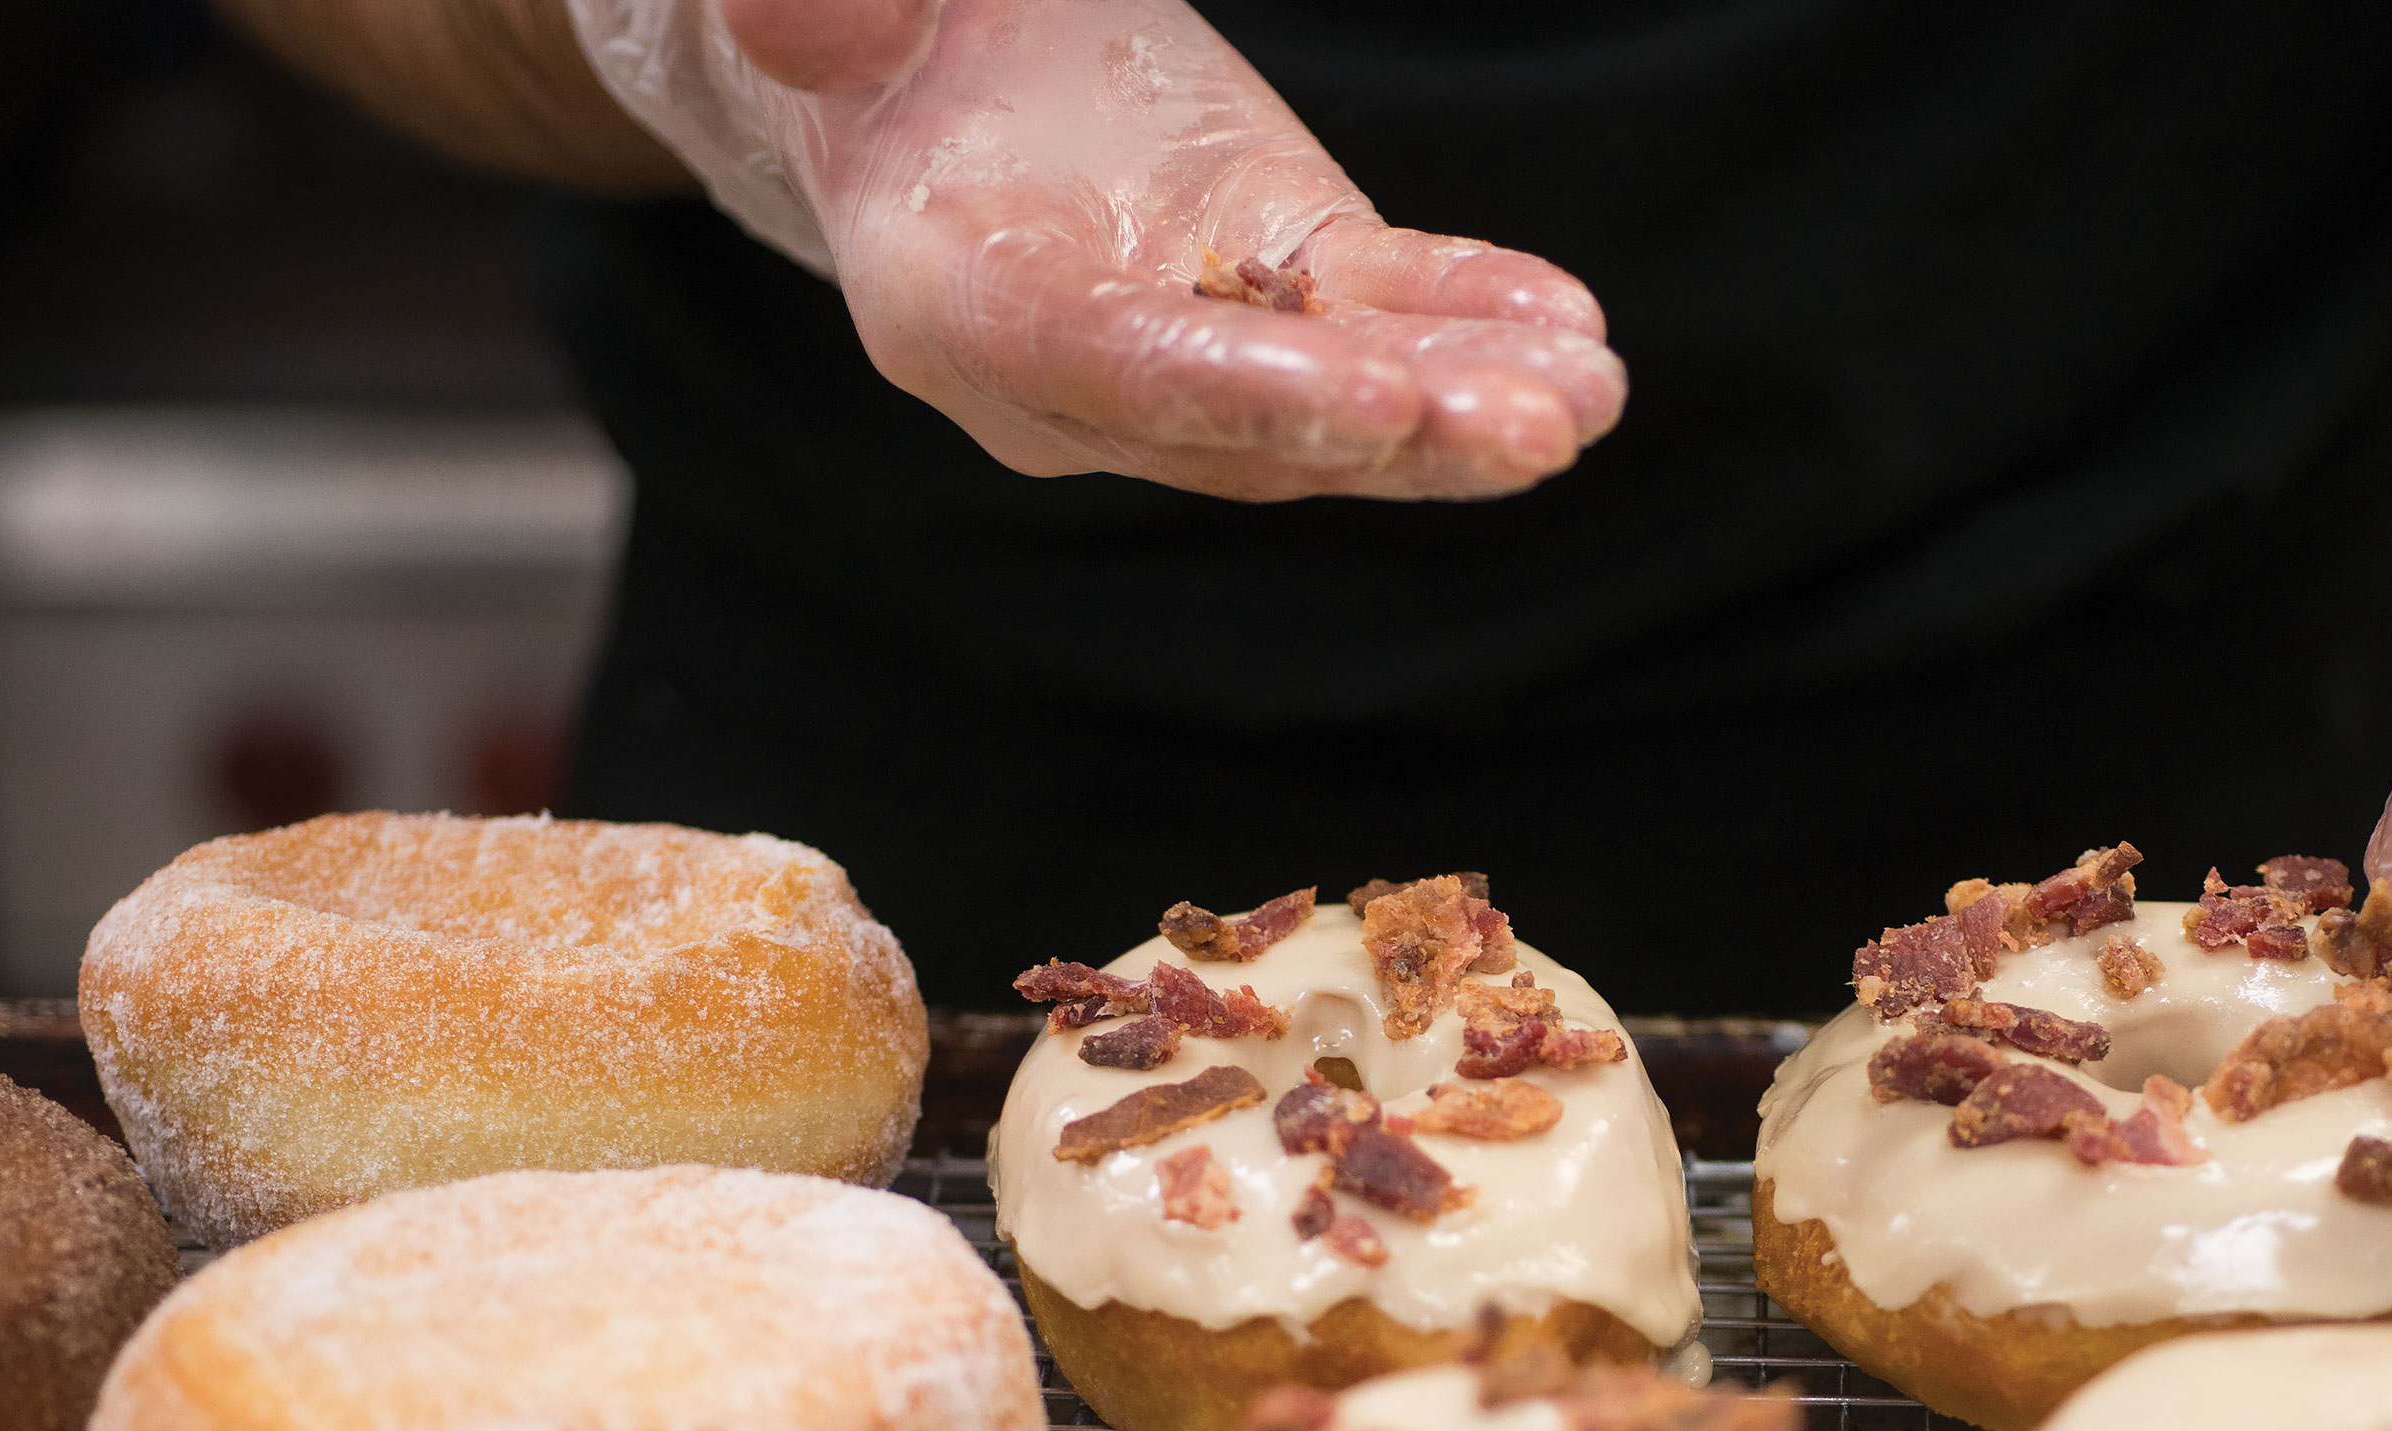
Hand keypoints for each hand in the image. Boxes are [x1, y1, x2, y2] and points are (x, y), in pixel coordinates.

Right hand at [727, 0, 1626, 497]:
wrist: (927, 56)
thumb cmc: (878, 35)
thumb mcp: (838, 14)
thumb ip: (823, 12)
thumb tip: (806, 11)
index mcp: (960, 312)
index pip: (1115, 371)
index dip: (1243, 392)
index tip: (1375, 395)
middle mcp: (1089, 374)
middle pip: (1253, 422)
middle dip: (1398, 427)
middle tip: (1533, 425)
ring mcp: (1199, 337)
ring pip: (1339, 396)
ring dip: (1466, 400)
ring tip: (1585, 393)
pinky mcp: (1282, 281)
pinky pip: (1384, 314)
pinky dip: (1475, 320)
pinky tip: (1572, 335)